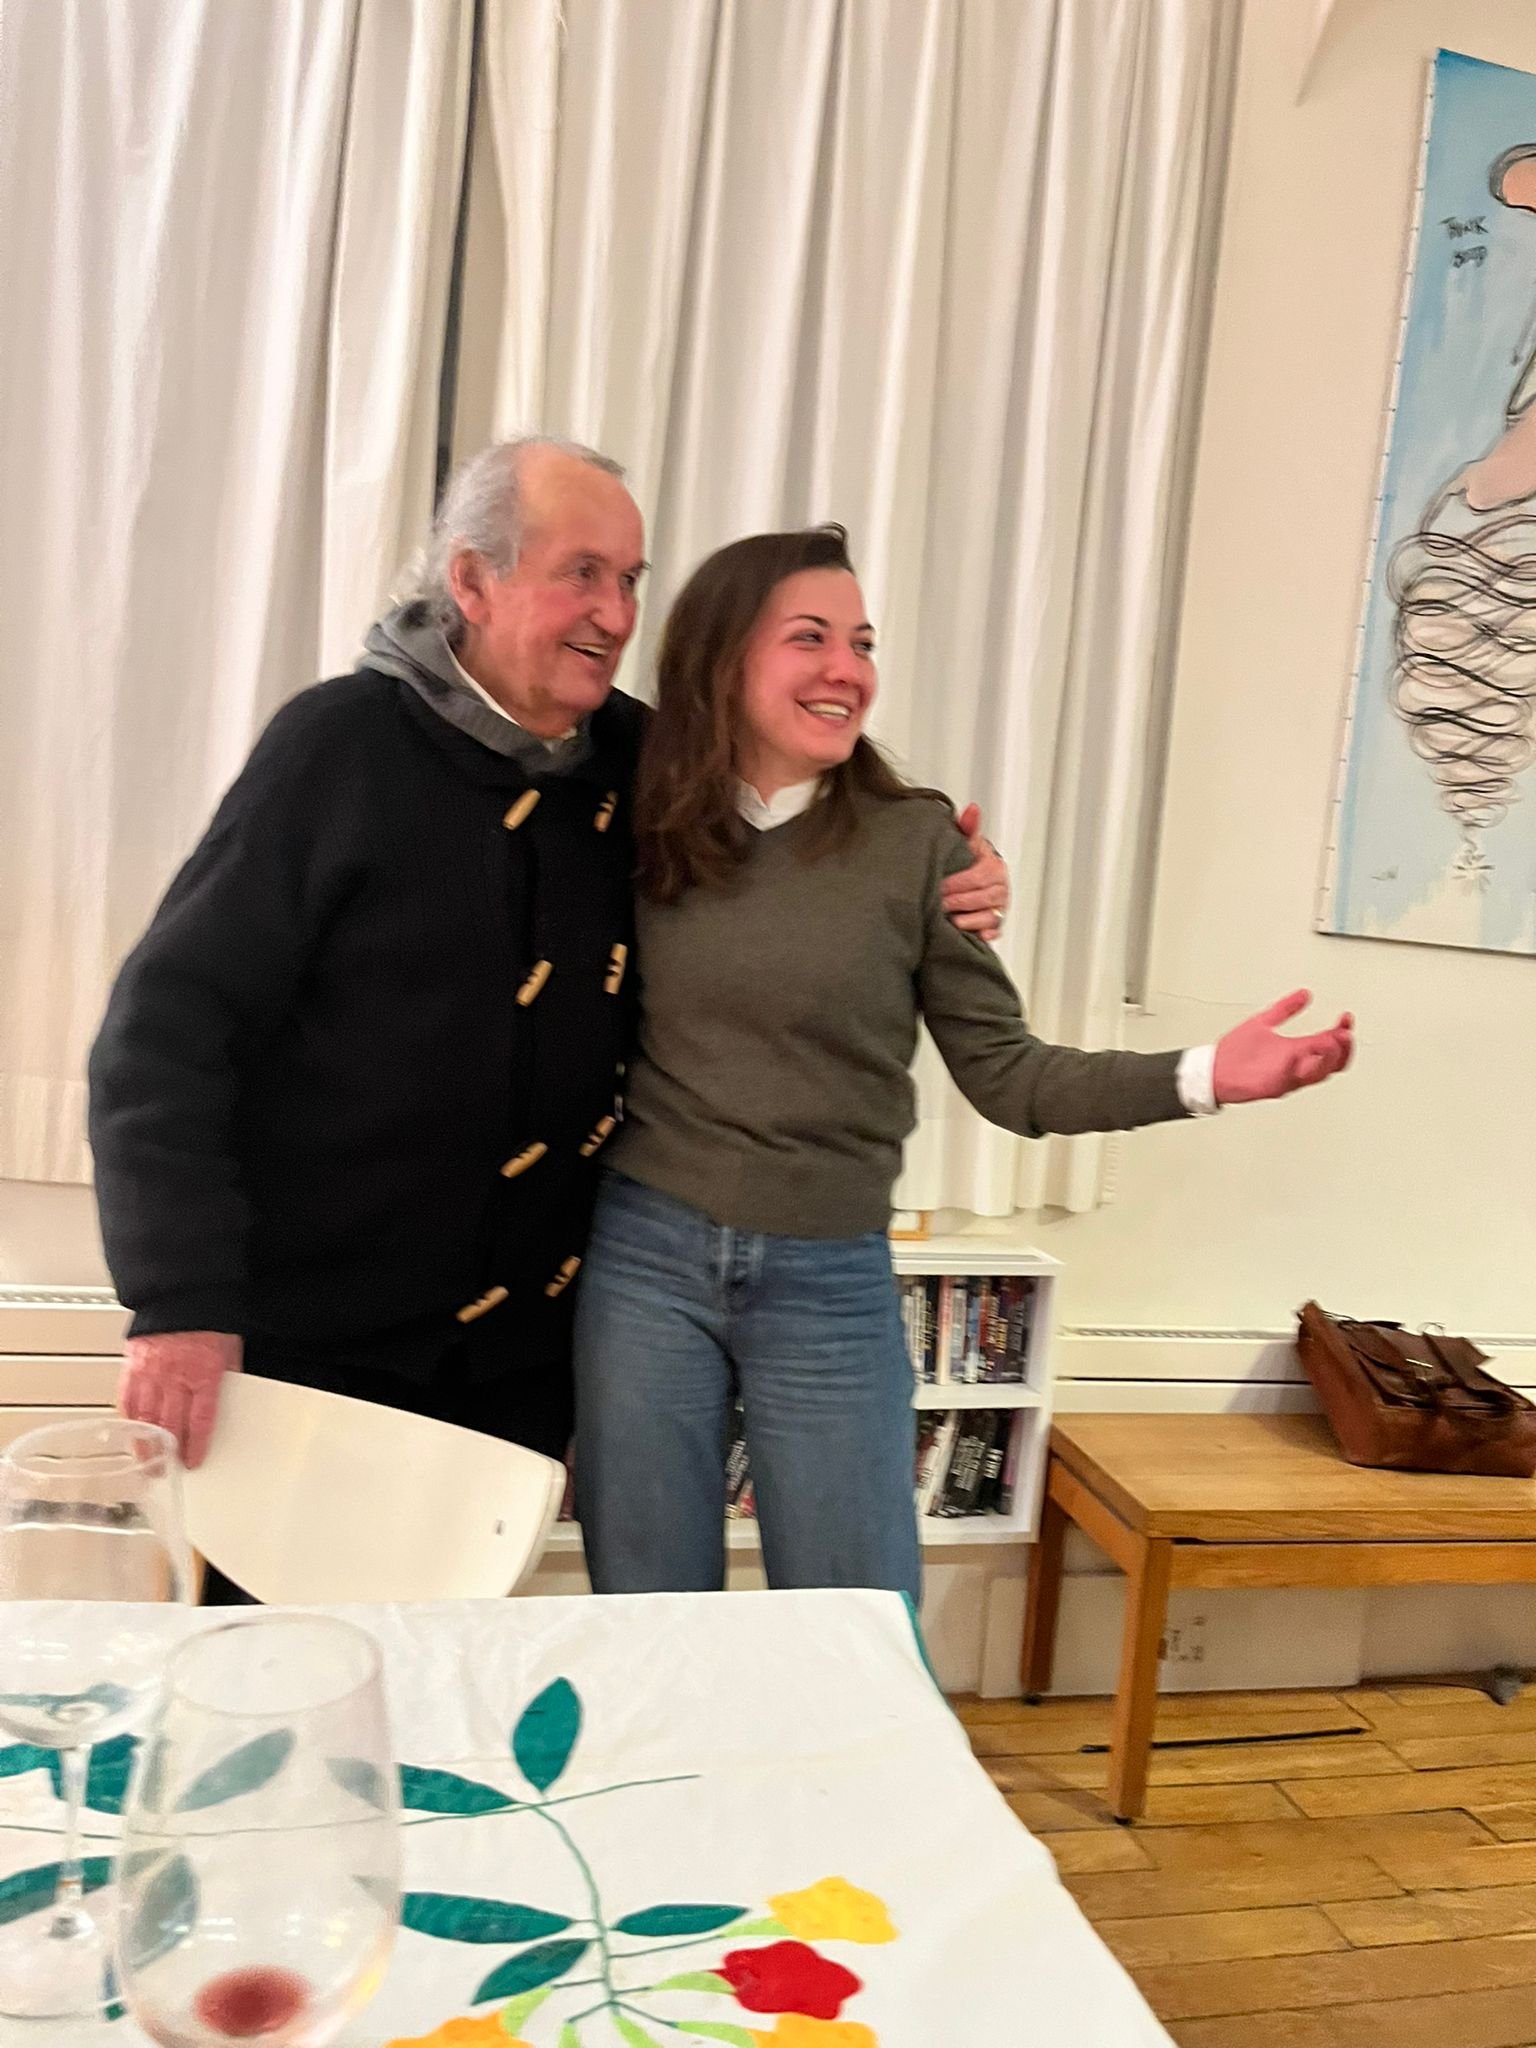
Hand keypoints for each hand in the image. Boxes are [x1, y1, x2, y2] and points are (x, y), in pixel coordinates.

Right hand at [118, 1330, 242, 1469]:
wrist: (181, 1294)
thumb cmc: (208, 1318)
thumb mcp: (230, 1348)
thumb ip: (227, 1376)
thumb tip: (231, 1397)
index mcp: (204, 1372)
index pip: (201, 1419)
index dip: (197, 1445)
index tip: (194, 1461)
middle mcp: (175, 1376)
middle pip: (170, 1425)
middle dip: (168, 1453)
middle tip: (167, 1470)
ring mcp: (150, 1373)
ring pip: (145, 1418)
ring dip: (145, 1444)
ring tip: (146, 1460)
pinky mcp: (132, 1366)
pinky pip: (127, 1400)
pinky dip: (129, 1419)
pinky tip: (131, 1431)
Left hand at [943, 803, 1008, 940]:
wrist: (966, 883)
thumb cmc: (964, 862)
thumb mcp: (965, 843)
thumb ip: (967, 827)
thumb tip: (972, 808)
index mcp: (995, 867)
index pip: (979, 876)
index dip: (958, 883)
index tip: (939, 885)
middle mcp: (1001, 888)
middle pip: (982, 898)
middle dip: (958, 901)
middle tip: (938, 904)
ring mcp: (999, 908)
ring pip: (988, 917)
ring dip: (968, 920)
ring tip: (948, 921)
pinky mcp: (996, 926)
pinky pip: (993, 933)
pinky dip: (980, 934)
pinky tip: (966, 934)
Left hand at [1213, 990, 1353, 1105]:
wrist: (1212, 1071)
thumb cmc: (1235, 1053)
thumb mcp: (1264, 1022)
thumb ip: (1284, 1009)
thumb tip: (1304, 994)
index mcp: (1296, 1051)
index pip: (1330, 1044)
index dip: (1342, 1031)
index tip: (1345, 1017)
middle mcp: (1295, 1066)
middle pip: (1333, 1063)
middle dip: (1343, 1048)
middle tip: (1344, 1032)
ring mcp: (1286, 1076)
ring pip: (1319, 1073)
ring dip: (1329, 1058)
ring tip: (1333, 1041)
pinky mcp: (1272, 1085)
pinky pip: (1294, 1079)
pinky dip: (1304, 1068)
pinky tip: (1307, 1054)